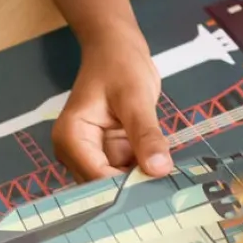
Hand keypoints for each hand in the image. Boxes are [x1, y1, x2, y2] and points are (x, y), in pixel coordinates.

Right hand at [52, 26, 171, 180]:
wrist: (117, 48)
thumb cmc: (120, 64)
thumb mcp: (136, 97)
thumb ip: (146, 135)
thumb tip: (160, 169)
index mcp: (71, 138)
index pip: (96, 178)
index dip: (125, 188)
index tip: (158, 192)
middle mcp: (75, 153)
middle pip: (103, 186)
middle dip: (134, 188)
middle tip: (170, 193)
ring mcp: (91, 155)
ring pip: (117, 183)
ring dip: (141, 183)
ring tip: (170, 184)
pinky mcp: (108, 155)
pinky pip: (126, 173)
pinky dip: (143, 173)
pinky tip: (164, 173)